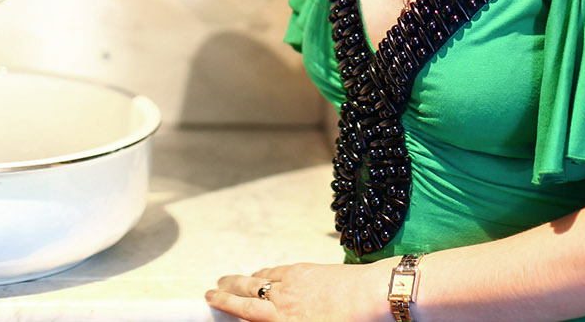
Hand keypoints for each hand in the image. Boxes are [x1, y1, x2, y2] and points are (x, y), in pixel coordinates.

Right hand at [206, 260, 390, 321]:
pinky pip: (277, 270)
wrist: (374, 294)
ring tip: (231, 281)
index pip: (244, 310)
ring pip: (260, 278)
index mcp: (283, 319)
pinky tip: (264, 274)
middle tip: (213, 288)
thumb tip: (265, 317)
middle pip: (246, 290)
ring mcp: (294, 280)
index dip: (224, 303)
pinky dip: (265, 273)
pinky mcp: (307, 269)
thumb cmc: (350, 320)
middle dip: (226, 289)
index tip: (210, 298)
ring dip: (242, 280)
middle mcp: (284, 298)